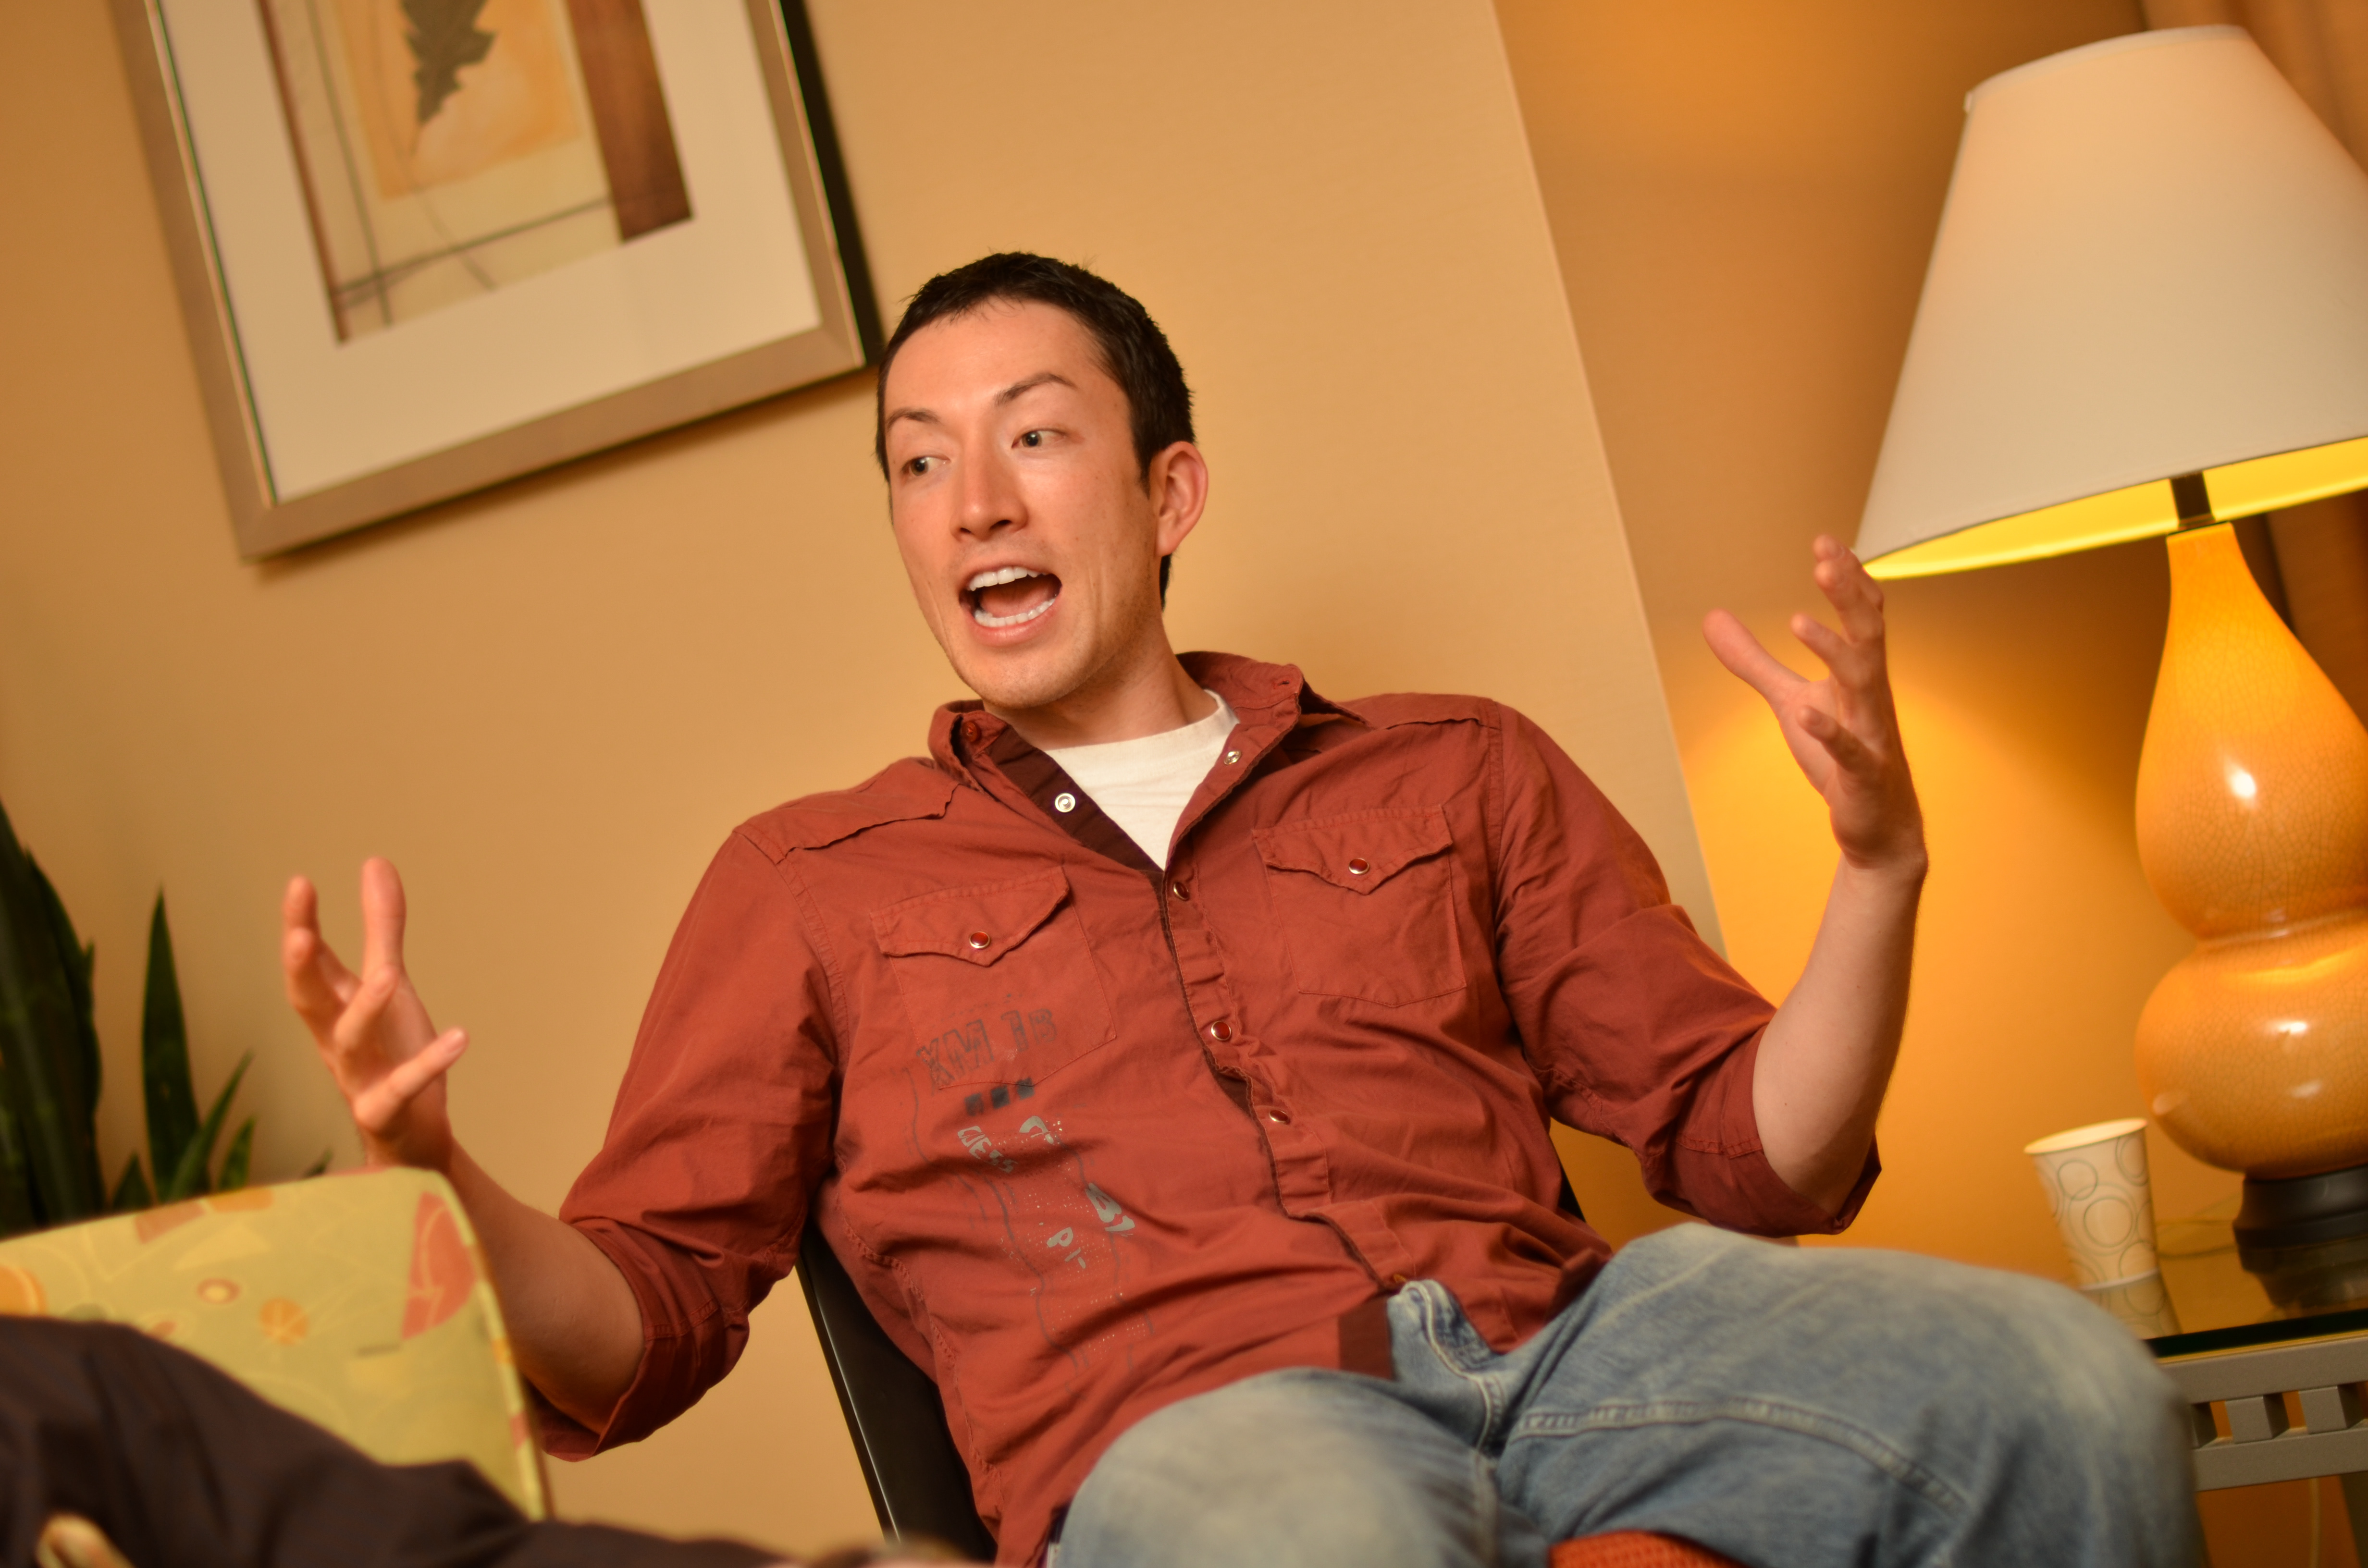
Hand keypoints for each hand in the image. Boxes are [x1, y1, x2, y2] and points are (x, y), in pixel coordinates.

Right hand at [282, 858, 466, 1171]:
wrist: (412, 1139)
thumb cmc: (392, 1054)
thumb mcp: (391, 985)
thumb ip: (382, 929)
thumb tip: (375, 862)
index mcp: (334, 1009)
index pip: (310, 964)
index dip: (299, 926)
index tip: (299, 883)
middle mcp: (337, 1041)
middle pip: (309, 1002)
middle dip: (301, 969)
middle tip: (298, 935)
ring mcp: (358, 1078)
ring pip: (350, 1044)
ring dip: (367, 1010)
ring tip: (391, 976)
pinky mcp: (386, 1111)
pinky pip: (402, 1087)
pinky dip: (429, 1063)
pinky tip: (459, 1037)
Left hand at [1703, 536, 1923, 874]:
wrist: (1876, 826)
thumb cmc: (1839, 755)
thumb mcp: (1789, 700)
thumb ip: (1753, 661)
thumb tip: (1712, 617)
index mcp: (1859, 676)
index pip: (1863, 616)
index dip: (1849, 579)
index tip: (1825, 541)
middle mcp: (1871, 698)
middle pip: (1868, 637)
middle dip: (1849, 599)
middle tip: (1825, 562)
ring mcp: (1872, 736)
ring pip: (1865, 686)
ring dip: (1835, 652)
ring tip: (1798, 623)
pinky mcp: (1863, 776)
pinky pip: (1850, 750)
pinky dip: (1829, 731)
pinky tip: (1806, 713)